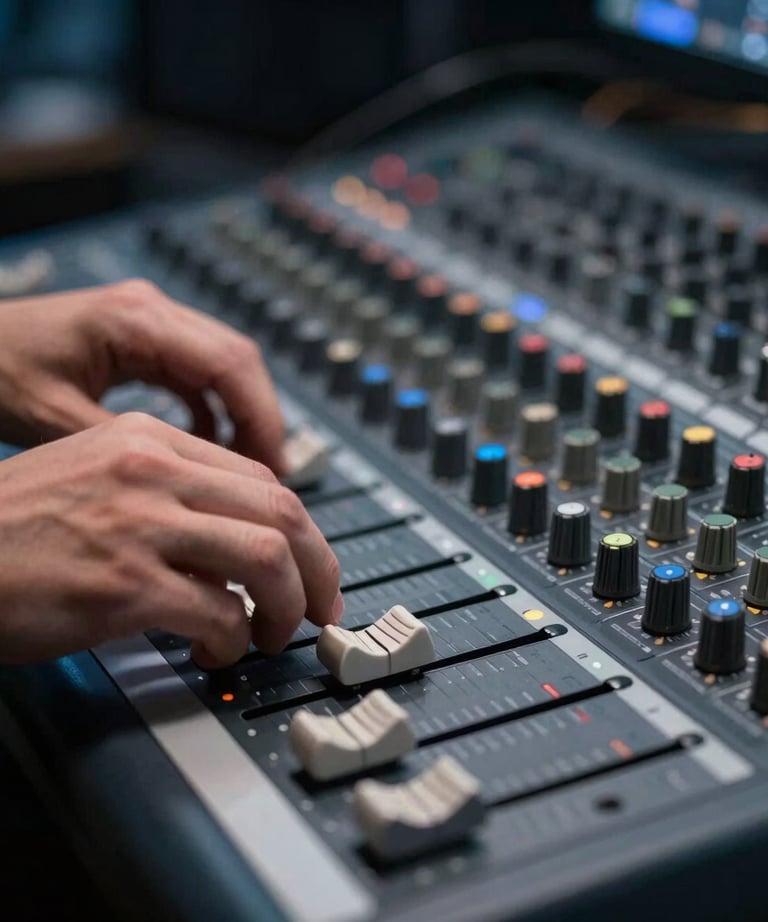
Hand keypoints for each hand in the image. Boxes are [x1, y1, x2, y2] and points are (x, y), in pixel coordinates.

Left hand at [0, 279, 287, 472]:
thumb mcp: (58, 419)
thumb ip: (129, 447)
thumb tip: (194, 484)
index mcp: (135, 320)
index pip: (230, 363)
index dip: (262, 417)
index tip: (273, 467)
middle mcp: (151, 311)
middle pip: (238, 361)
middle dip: (261, 418)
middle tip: (271, 474)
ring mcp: (149, 322)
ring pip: (224, 366)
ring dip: (241, 415)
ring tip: (246, 469)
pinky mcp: (142, 340)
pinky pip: (196, 374)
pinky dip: (213, 410)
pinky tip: (209, 447)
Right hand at [0, 412, 341, 665]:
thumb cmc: (14, 527)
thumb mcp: (97, 473)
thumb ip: (171, 491)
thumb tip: (239, 538)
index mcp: (149, 439)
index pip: (260, 477)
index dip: (300, 529)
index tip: (310, 565)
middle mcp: (152, 471)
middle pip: (282, 509)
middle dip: (318, 568)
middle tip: (320, 608)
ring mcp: (140, 525)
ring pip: (267, 557)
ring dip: (287, 607)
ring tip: (273, 635)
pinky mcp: (124, 585)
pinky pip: (218, 613)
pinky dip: (233, 640)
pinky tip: (216, 651)